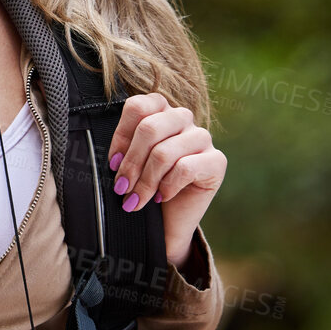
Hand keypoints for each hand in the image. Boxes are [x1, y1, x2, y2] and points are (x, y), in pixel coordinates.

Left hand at [107, 93, 225, 267]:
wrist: (167, 223)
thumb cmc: (145, 188)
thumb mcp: (129, 165)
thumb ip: (124, 152)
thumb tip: (116, 159)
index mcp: (160, 111)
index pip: (138, 106)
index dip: (121, 136)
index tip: (113, 163)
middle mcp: (183, 118)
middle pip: (150, 128)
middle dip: (131, 163)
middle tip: (121, 187)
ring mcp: (202, 138)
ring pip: (165, 152)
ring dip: (146, 181)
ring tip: (137, 200)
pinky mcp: (217, 161)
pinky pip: (185, 168)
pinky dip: (168, 186)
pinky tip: (163, 197)